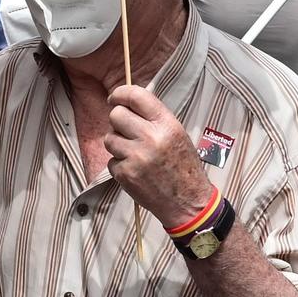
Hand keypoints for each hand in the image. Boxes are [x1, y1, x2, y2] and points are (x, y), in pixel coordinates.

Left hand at [101, 84, 215, 231]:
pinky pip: (111, 160)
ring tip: (134, 153)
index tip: (114, 98)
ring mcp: (136, 157)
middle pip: (116, 115)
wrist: (188, 202)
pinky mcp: (126, 174)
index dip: (120, 93)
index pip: (136, 96)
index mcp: (167, 125)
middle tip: (125, 130)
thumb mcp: (177, 134)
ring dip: (117, 144)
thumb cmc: (183, 166)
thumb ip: (154, 118)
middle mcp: (151, 138)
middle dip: (117, 121)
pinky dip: (119, 164)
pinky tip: (135, 170)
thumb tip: (128, 103)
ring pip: (109, 138)